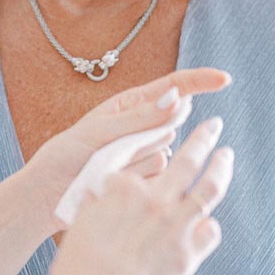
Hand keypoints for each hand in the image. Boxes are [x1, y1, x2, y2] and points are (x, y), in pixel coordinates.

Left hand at [23, 68, 230, 235]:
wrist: (49, 195)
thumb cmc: (66, 156)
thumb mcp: (98, 132)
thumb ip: (140, 118)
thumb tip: (179, 99)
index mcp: (130, 105)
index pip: (174, 87)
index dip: (200, 81)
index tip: (225, 79)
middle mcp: (143, 127)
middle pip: (171, 125)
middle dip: (147, 137)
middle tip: (110, 151)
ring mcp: (146, 153)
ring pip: (166, 154)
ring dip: (137, 162)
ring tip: (104, 169)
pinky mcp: (147, 179)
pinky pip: (159, 177)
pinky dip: (137, 181)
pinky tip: (112, 184)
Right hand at [44, 117, 233, 274]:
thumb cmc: (79, 266)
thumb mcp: (81, 221)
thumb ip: (99, 201)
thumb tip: (105, 192)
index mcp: (124, 187)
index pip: (143, 163)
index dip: (149, 160)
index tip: (158, 152)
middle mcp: (154, 200)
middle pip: (188, 159)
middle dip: (204, 137)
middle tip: (214, 125)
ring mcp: (175, 226)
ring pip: (210, 187)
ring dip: (221, 166)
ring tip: (226, 156)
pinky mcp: (188, 255)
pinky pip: (210, 231)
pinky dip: (209, 225)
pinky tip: (206, 222)